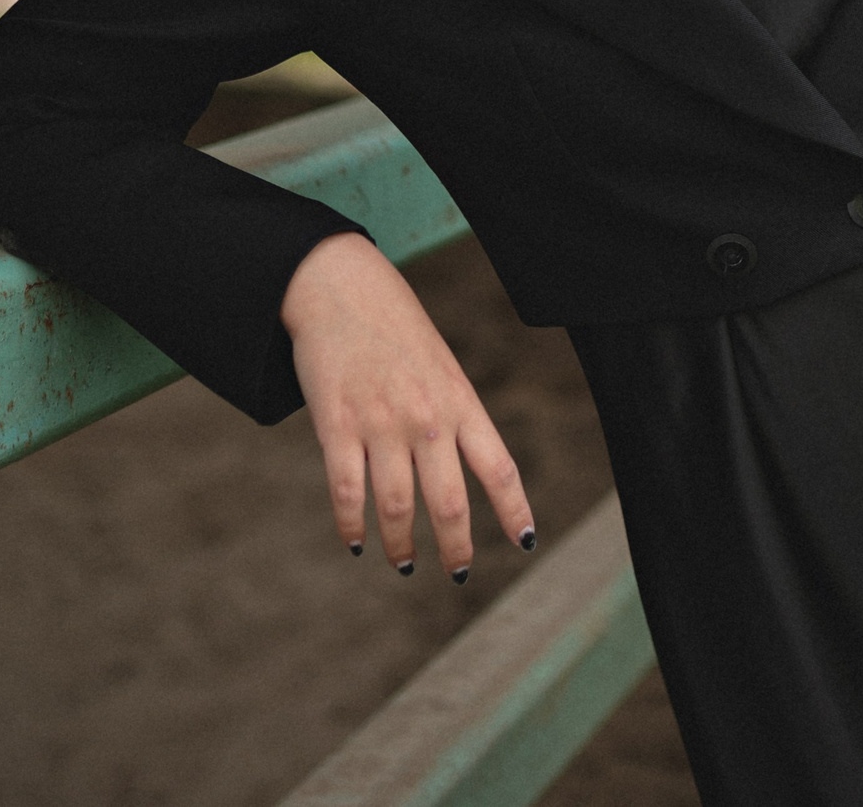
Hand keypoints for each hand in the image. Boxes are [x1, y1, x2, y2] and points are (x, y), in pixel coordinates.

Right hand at [281, 232, 535, 579]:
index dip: (514, 511)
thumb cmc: (398, 332)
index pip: (499, 468)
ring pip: (397, 506)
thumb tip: (459, 476)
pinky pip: (347, 491)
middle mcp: (427, 418)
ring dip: (401, 544)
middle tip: (458, 573)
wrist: (343, 290)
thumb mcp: (443, 369)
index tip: (526, 543)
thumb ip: (454, 418)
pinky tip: (357, 542)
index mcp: (461, 402)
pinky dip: (353, 525)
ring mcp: (381, 423)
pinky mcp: (336, 425)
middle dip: (456, 547)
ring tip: (405, 563)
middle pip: (449, 501)